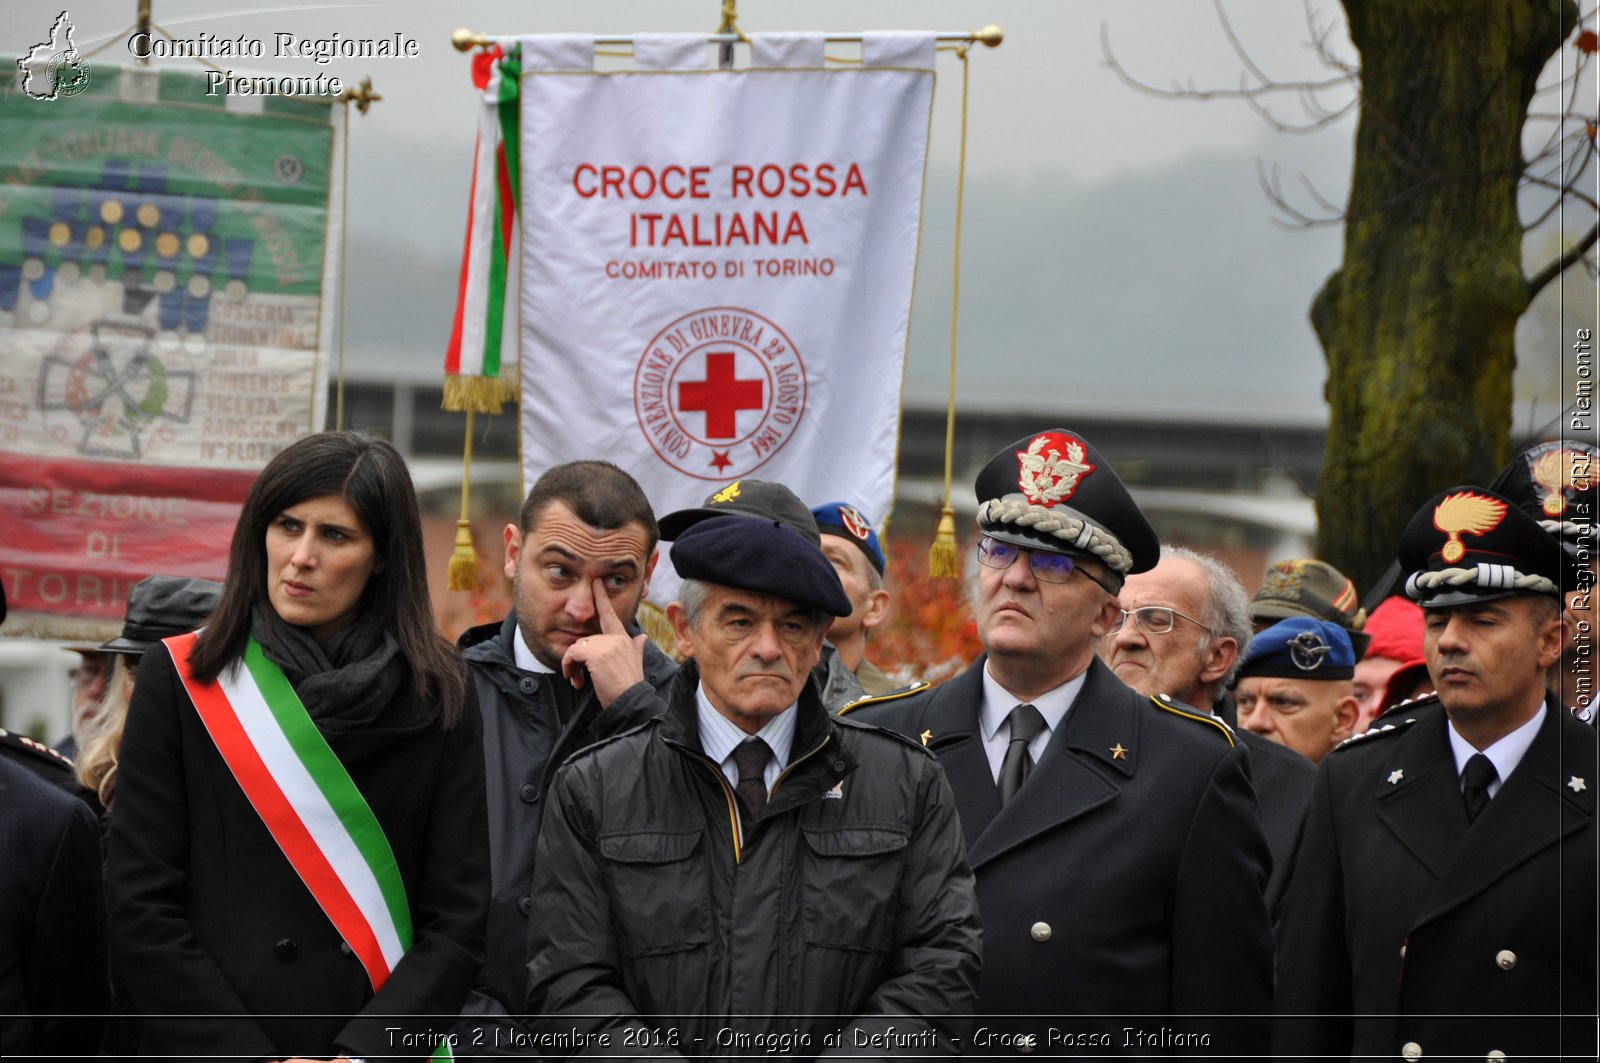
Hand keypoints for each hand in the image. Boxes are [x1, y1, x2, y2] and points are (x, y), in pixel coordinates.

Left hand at [561, 579, 647, 708]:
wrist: (631, 702)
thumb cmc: (629, 687)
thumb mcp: (635, 664)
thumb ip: (636, 648)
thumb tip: (643, 637)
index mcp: (623, 640)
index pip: (610, 615)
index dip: (602, 598)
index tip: (597, 583)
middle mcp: (616, 638)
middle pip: (585, 639)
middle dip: (577, 659)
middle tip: (578, 677)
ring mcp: (606, 644)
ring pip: (577, 647)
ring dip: (572, 665)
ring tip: (578, 680)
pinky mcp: (595, 653)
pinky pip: (571, 653)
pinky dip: (568, 666)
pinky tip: (575, 680)